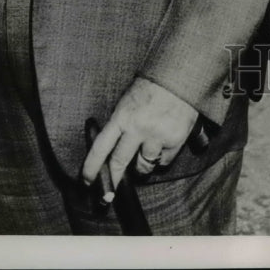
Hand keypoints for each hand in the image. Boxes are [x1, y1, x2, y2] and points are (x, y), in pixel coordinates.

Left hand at [82, 77, 197, 187]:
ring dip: (142, 166)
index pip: (100, 148)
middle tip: (109, 194)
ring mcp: (157, 135)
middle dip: (113, 180)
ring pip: (143, 167)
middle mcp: (138, 128)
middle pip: (119, 163)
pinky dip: (161, 158)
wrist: (182, 75)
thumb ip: (120, 124)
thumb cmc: (152, 87)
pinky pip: (163, 162)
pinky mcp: (174, 140)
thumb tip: (111, 152)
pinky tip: (163, 144)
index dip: (91, 168)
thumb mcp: (128, 100)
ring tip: (145, 153)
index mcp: (122, 116)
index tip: (87, 181)